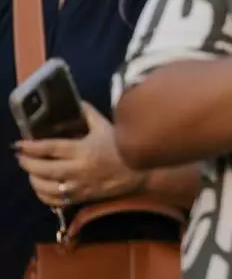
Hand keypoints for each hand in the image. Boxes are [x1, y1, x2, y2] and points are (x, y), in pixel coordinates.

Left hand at [16, 103, 142, 207]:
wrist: (139, 171)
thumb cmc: (122, 146)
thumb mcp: (106, 126)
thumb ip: (88, 114)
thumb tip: (75, 102)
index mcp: (83, 150)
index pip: (50, 148)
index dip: (31, 147)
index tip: (18, 144)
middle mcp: (78, 170)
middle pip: (43, 170)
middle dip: (27, 163)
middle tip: (20, 157)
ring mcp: (78, 186)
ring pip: (45, 187)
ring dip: (33, 179)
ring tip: (30, 171)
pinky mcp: (80, 198)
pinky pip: (54, 200)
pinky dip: (42, 194)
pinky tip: (41, 186)